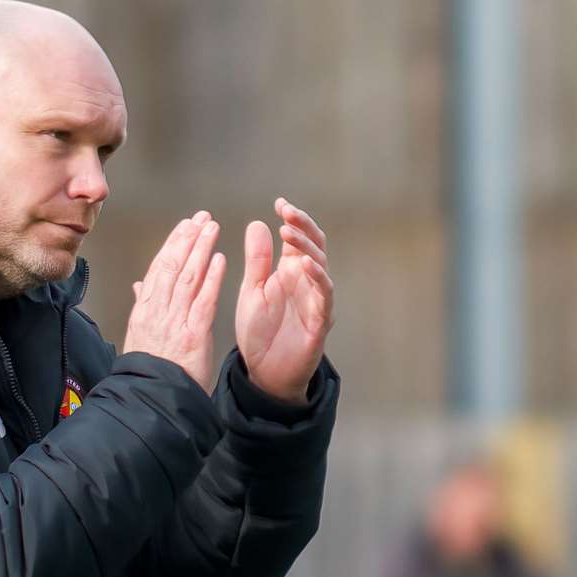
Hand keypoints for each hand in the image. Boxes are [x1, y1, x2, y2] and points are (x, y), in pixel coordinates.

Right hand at [123, 211, 226, 392]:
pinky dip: (211, 278)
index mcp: (144, 311)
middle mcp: (158, 311)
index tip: (184, 226)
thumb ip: (142, 307)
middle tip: (201, 218)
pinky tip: (219, 259)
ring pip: (188, 277)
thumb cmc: (148, 371)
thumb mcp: (138, 336)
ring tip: (212, 228)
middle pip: (173, 266)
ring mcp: (175, 321)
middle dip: (188, 238)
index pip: (159, 269)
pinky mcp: (193, 334)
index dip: (172, 244)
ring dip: (201, 249)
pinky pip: (203, 300)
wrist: (151, 398)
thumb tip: (139, 285)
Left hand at [235, 198, 334, 402]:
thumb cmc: (260, 332)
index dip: (293, 219)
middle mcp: (307, 282)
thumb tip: (257, 223)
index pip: (298, 239)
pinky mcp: (320, 321)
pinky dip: (318, 278)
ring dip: (306, 247)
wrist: (263, 373)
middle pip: (314, 246)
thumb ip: (257, 260)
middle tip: (286, 212)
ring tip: (288, 232)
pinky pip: (324, 296)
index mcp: (290, 272)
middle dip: (302, 226)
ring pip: (321, 266)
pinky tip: (305, 265)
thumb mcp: (252, 290)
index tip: (280, 203)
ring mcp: (316, 300)